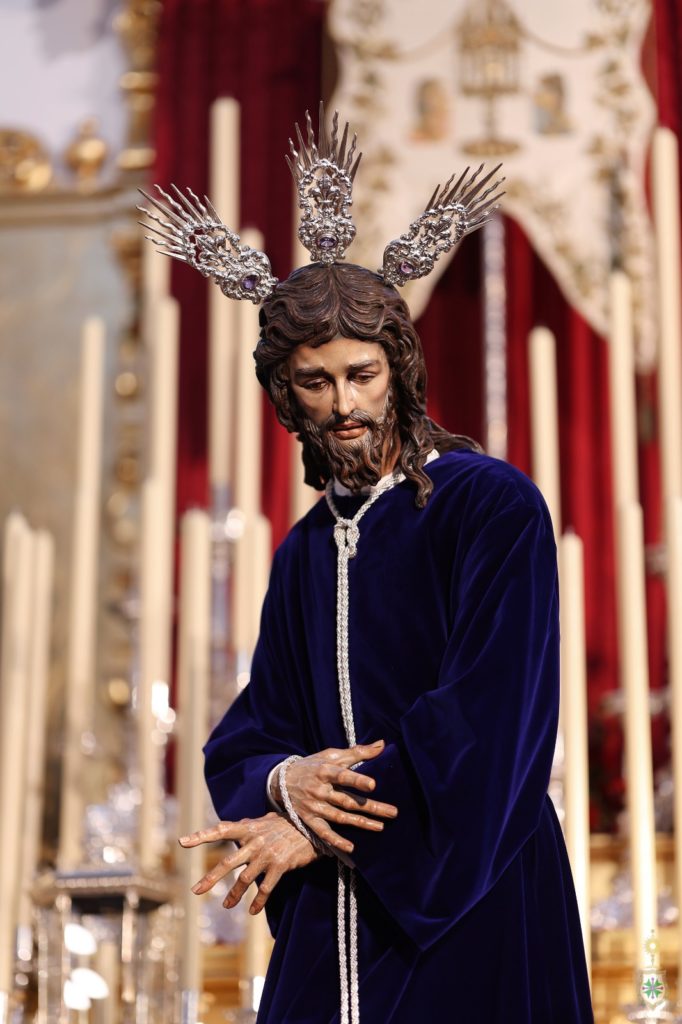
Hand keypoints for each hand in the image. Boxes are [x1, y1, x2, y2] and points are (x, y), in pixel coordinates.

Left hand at [179, 812, 318, 914]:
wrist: (312, 826)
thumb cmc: (287, 823)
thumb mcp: (266, 822)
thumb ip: (248, 827)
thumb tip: (235, 826)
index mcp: (248, 829)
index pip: (220, 830)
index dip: (201, 836)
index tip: (182, 842)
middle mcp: (255, 842)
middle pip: (228, 862)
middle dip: (210, 878)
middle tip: (195, 891)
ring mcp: (267, 854)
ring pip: (245, 879)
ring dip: (234, 895)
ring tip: (226, 905)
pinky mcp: (281, 865)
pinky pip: (266, 887)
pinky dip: (259, 901)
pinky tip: (253, 910)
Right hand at [272, 739, 397, 854]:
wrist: (282, 780)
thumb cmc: (313, 765)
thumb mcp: (332, 755)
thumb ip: (358, 752)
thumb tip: (382, 744)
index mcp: (324, 771)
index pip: (343, 776)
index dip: (357, 780)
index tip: (373, 784)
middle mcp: (319, 790)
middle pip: (348, 801)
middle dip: (371, 807)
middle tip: (393, 812)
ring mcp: (314, 806)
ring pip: (340, 817)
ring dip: (361, 823)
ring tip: (381, 827)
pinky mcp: (309, 819)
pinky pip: (323, 832)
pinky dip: (336, 841)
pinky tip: (351, 847)